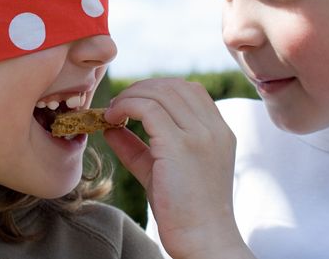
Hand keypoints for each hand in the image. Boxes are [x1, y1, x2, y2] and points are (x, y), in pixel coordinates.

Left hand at [103, 78, 254, 258]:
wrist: (203, 241)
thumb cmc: (183, 210)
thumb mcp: (160, 169)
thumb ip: (138, 146)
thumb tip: (110, 127)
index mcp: (218, 131)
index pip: (189, 90)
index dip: (157, 89)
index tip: (134, 101)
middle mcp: (214, 128)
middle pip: (173, 86)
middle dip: (140, 88)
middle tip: (117, 104)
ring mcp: (200, 135)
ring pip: (160, 92)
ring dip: (130, 96)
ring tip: (112, 112)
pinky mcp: (181, 146)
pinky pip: (148, 108)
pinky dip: (126, 106)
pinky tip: (112, 119)